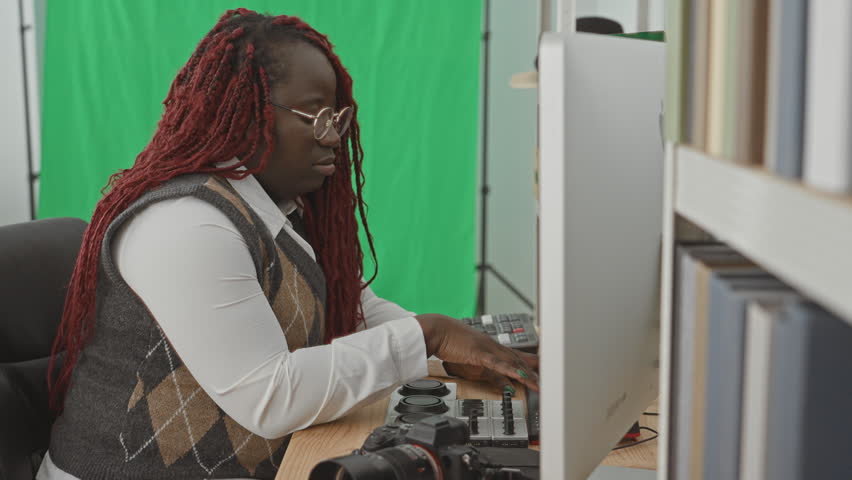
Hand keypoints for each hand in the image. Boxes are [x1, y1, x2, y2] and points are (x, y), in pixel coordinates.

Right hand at [415, 314, 538, 391]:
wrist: (438, 331)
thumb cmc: (453, 344)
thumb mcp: (475, 366)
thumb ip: (492, 377)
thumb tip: (507, 388)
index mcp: (495, 349)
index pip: (519, 358)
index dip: (534, 365)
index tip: (547, 372)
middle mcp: (495, 347)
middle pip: (521, 360)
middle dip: (537, 371)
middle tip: (553, 379)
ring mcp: (488, 348)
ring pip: (512, 362)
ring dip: (527, 374)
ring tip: (540, 384)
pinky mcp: (479, 352)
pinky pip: (496, 363)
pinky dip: (509, 370)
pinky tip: (519, 375)